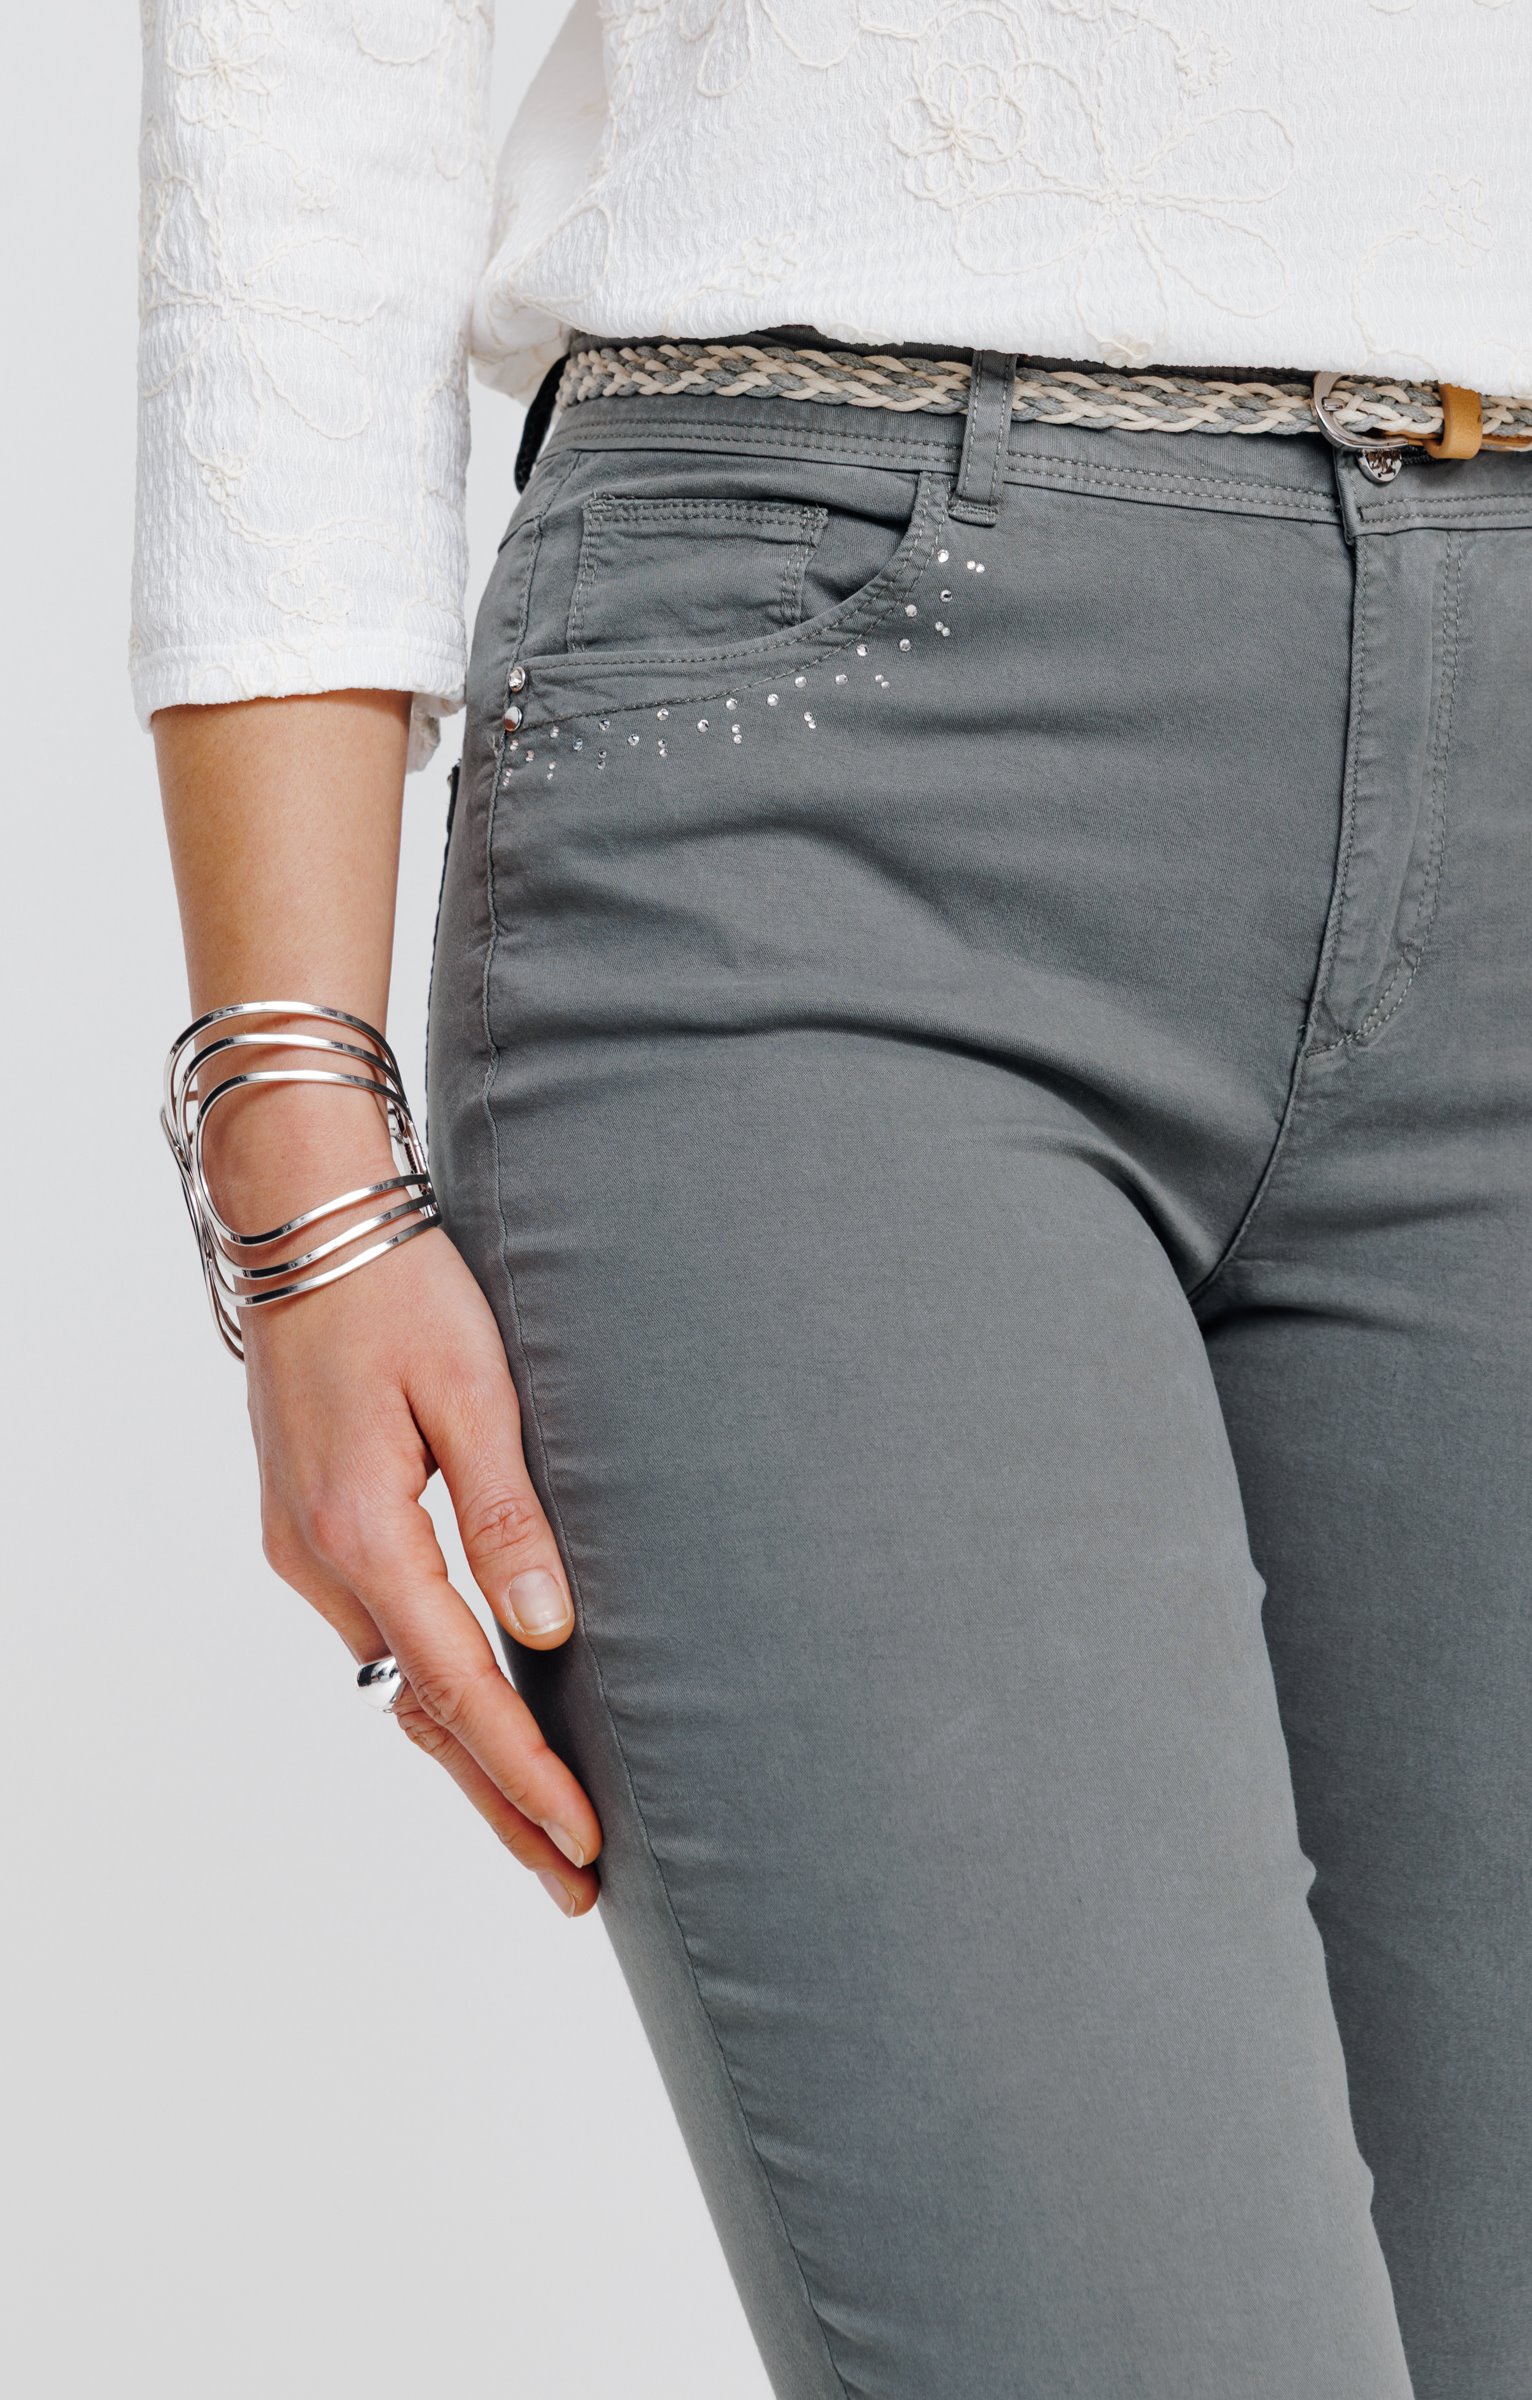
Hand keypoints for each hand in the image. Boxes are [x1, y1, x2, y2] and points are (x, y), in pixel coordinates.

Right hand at [246, 1220, 600, 1915]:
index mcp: (364, 1533)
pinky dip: (436, 1692)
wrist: (305, 1226)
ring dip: (468, 1755)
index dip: (526, 1772)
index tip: (585, 1840)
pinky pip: (381, 1634)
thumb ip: (510, 1516)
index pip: (460, 1688)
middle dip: (499, 1805)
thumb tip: (548, 1631)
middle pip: (421, 1714)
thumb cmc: (400, 1291)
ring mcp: (306, 1549)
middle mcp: (321, 1561)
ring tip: (542, 1830)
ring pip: (396, 1681)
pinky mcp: (311, 1527)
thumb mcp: (475, 1393)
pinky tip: (480, 1720)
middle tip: (575, 1887)